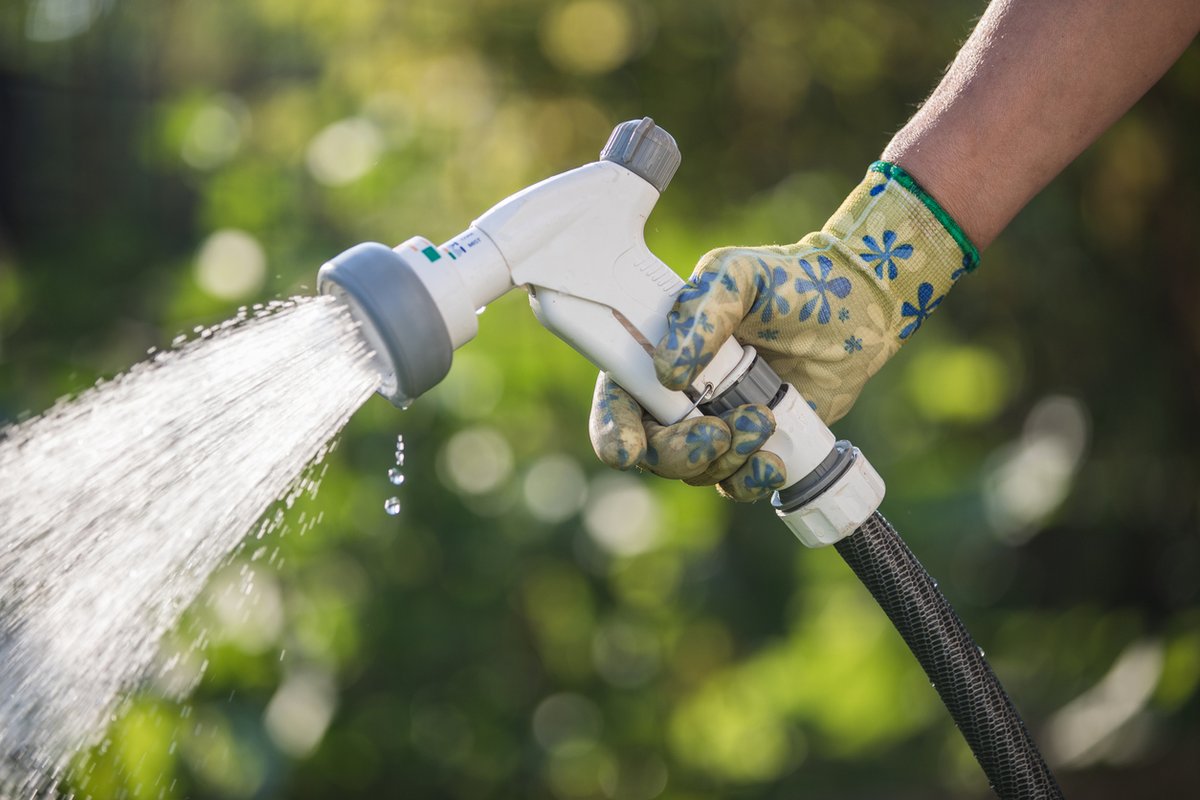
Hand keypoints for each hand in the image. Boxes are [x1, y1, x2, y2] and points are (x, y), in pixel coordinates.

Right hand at [589, 162, 977, 500]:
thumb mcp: (737, 276)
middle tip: (722, 429)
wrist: (855, 311)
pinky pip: (735, 486)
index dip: (614, 431)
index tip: (629, 450)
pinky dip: (751, 481)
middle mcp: (678, 397)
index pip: (618, 401)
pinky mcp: (753, 448)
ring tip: (765, 420)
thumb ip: (700, 314)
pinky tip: (776, 459)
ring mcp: (715, 425)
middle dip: (681, 451)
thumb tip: (669, 373)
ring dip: (727, 458)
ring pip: (695, 471)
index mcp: (657, 354)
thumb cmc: (788, 283)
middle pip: (653, 450)